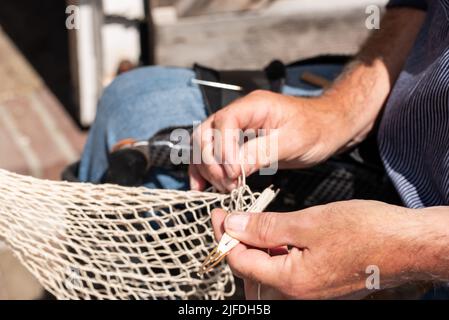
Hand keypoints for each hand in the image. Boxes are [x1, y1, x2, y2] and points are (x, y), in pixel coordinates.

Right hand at [189, 90, 350, 191]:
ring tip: (224, 189)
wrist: (327, 127)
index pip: (224, 122)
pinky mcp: (236, 144)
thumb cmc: (316, 129)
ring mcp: (235, 129)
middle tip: (229, 185)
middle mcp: (238, 114)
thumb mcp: (294, 141)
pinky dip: (204, 171)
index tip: (235, 174)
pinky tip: (202, 188)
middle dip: (212, 162)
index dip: (224, 149)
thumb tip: (235, 169)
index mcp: (253, 106)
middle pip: (206, 134)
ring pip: (204, 146)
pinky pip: (212, 155)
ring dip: (207, 169)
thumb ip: (263, 152)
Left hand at [211, 200, 422, 298]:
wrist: (408, 245)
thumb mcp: (309, 222)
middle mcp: (298, 295)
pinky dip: (276, 255)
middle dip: (237, 246)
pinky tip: (279, 236)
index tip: (219, 214)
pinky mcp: (320, 286)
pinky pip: (286, 274)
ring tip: (256, 224)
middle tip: (235, 219)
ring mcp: (310, 293)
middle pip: (250, 274)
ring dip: (256, 250)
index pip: (240, 261)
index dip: (224, 236)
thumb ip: (266, 227)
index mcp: (291, 282)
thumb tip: (233, 225)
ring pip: (267, 275)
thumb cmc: (366, 232)